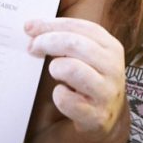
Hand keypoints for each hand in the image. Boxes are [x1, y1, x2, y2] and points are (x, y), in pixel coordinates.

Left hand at [25, 17, 126, 141]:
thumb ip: (66, 38)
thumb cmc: (90, 79)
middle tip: (32, 48)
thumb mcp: (87, 55)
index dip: (53, 24)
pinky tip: (63, 94)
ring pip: (71, 69)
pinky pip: (66, 99)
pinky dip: (58, 95)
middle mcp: (113, 68)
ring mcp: (106, 92)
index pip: (81, 27)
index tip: (29, 27)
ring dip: (56, 68)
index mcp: (111, 47)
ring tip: (56, 72)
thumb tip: (31, 26)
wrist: (108, 117)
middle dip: (47, 42)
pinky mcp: (96, 115)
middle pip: (73, 44)